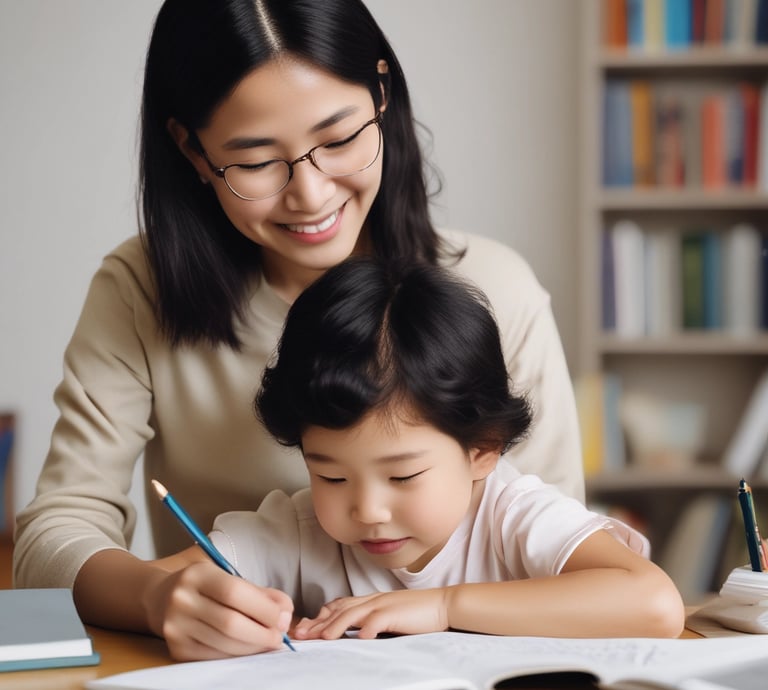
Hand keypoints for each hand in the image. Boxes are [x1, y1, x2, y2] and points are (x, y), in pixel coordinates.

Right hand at [145, 560, 292, 660]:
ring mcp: (176, 626)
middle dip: (262, 632)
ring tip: (268, 641)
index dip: (263, 607)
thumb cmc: (206, 586)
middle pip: (230, 623)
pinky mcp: (176, 648)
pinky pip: (214, 656)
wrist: (162, 598)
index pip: (234, 592)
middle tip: (279, 636)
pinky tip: (248, 648)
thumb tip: (285, 612)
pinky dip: (237, 654)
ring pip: (224, 643)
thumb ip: (260, 592)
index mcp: (198, 574)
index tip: (283, 616)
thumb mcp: (229, 577)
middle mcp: (182, 599)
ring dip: (253, 646)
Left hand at [293, 589, 448, 640]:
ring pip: (353, 614)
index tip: (304, 629)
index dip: (319, 616)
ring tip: (322, 638)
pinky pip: (378, 620)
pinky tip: (360, 638)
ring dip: (335, 626)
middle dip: (318, 622)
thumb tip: (354, 634)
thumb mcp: (388, 615)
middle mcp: (372, 600)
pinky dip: (367, 628)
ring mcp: (384, 605)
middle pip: (339, 610)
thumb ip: (371, 620)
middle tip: (300, 635)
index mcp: (370, 600)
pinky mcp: (396, 613)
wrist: (442, 605)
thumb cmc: (416, 614)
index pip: (338, 605)